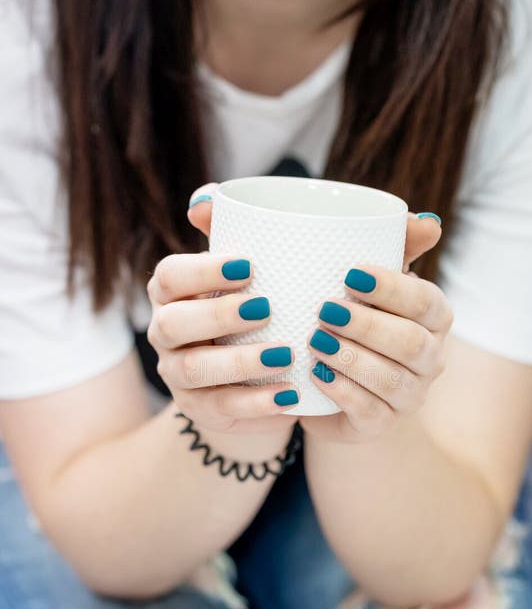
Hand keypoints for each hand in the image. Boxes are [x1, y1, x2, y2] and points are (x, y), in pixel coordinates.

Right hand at [146, 183, 298, 437]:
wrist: (253, 374)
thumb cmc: (249, 308)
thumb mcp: (242, 272)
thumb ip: (230, 229)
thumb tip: (206, 198)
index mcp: (172, 292)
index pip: (169, 276)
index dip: (202, 271)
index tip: (249, 266)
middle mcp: (166, 332)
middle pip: (174, 324)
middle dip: (218, 316)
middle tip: (266, 309)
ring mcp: (177, 375)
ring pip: (194, 370)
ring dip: (240, 362)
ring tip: (285, 354)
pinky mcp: (199, 410)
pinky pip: (221, 408)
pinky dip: (256, 403)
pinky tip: (288, 395)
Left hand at [300, 214, 452, 442]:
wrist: (330, 380)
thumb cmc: (355, 318)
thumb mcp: (370, 283)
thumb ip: (397, 246)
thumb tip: (429, 222)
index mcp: (434, 318)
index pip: (426, 302)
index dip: (392, 289)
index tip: (350, 275)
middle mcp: (431, 359)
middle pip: (411, 344)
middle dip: (368, 326)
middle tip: (325, 310)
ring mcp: (409, 396)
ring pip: (391, 380)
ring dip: (351, 359)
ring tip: (315, 341)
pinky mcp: (381, 424)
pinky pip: (369, 411)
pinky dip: (342, 391)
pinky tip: (316, 374)